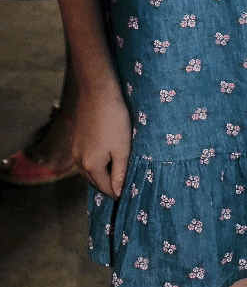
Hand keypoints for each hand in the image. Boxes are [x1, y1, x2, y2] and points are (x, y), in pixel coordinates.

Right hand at [73, 82, 131, 197]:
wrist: (96, 93)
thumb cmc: (113, 120)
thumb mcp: (122, 148)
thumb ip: (120, 172)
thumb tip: (118, 193)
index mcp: (92, 166)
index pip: (105, 188)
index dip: (118, 192)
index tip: (130, 192)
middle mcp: (79, 161)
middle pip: (96, 181)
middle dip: (110, 184)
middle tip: (126, 182)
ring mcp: (75, 150)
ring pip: (90, 170)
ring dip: (103, 173)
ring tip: (119, 168)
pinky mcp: (76, 140)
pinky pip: (86, 159)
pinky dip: (97, 162)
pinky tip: (108, 154)